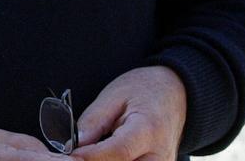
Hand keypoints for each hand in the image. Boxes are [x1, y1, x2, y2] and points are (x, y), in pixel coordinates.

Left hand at [71, 65, 186, 160]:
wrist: (176, 94)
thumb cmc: (144, 90)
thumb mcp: (113, 96)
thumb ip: (93, 122)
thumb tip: (71, 147)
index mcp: (148, 130)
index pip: (118, 152)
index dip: (90, 156)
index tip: (68, 154)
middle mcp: (160, 155)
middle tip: (73, 155)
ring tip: (87, 153)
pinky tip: (102, 156)